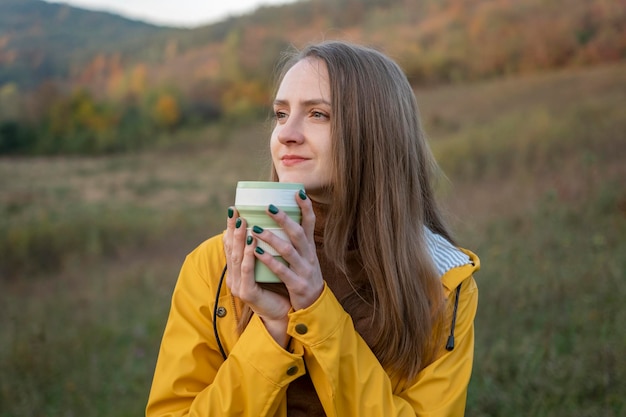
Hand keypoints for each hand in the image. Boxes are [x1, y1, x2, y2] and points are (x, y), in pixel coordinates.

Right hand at [223, 208, 291, 346]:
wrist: (282, 314)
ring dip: (241, 238)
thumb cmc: (277, 288)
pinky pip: (249, 272)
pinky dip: (250, 256)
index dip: (231, 227)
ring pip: (238, 258)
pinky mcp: (248, 293)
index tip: (234, 209)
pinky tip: (253, 243)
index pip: (232, 245)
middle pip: (232, 249)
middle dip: (233, 229)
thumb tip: (268, 226)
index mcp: (239, 270)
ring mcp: (239, 286)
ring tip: (244, 222)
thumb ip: (264, 250)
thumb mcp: (268, 266)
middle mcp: (235, 277)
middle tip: (235, 211)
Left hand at [252, 191, 323, 310]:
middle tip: (268, 206)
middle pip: (298, 233)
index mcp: (309, 248)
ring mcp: (304, 270)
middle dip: (284, 219)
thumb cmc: (303, 277)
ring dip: (272, 238)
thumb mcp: (304, 257)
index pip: (310, 223)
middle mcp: (309, 256)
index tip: (298, 192)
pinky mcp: (297, 284)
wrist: (314, 307)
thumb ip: (294, 241)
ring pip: (289, 250)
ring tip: (255, 229)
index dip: (306, 207)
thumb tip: (281, 219)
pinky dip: (269, 261)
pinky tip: (256, 252)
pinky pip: (282, 271)